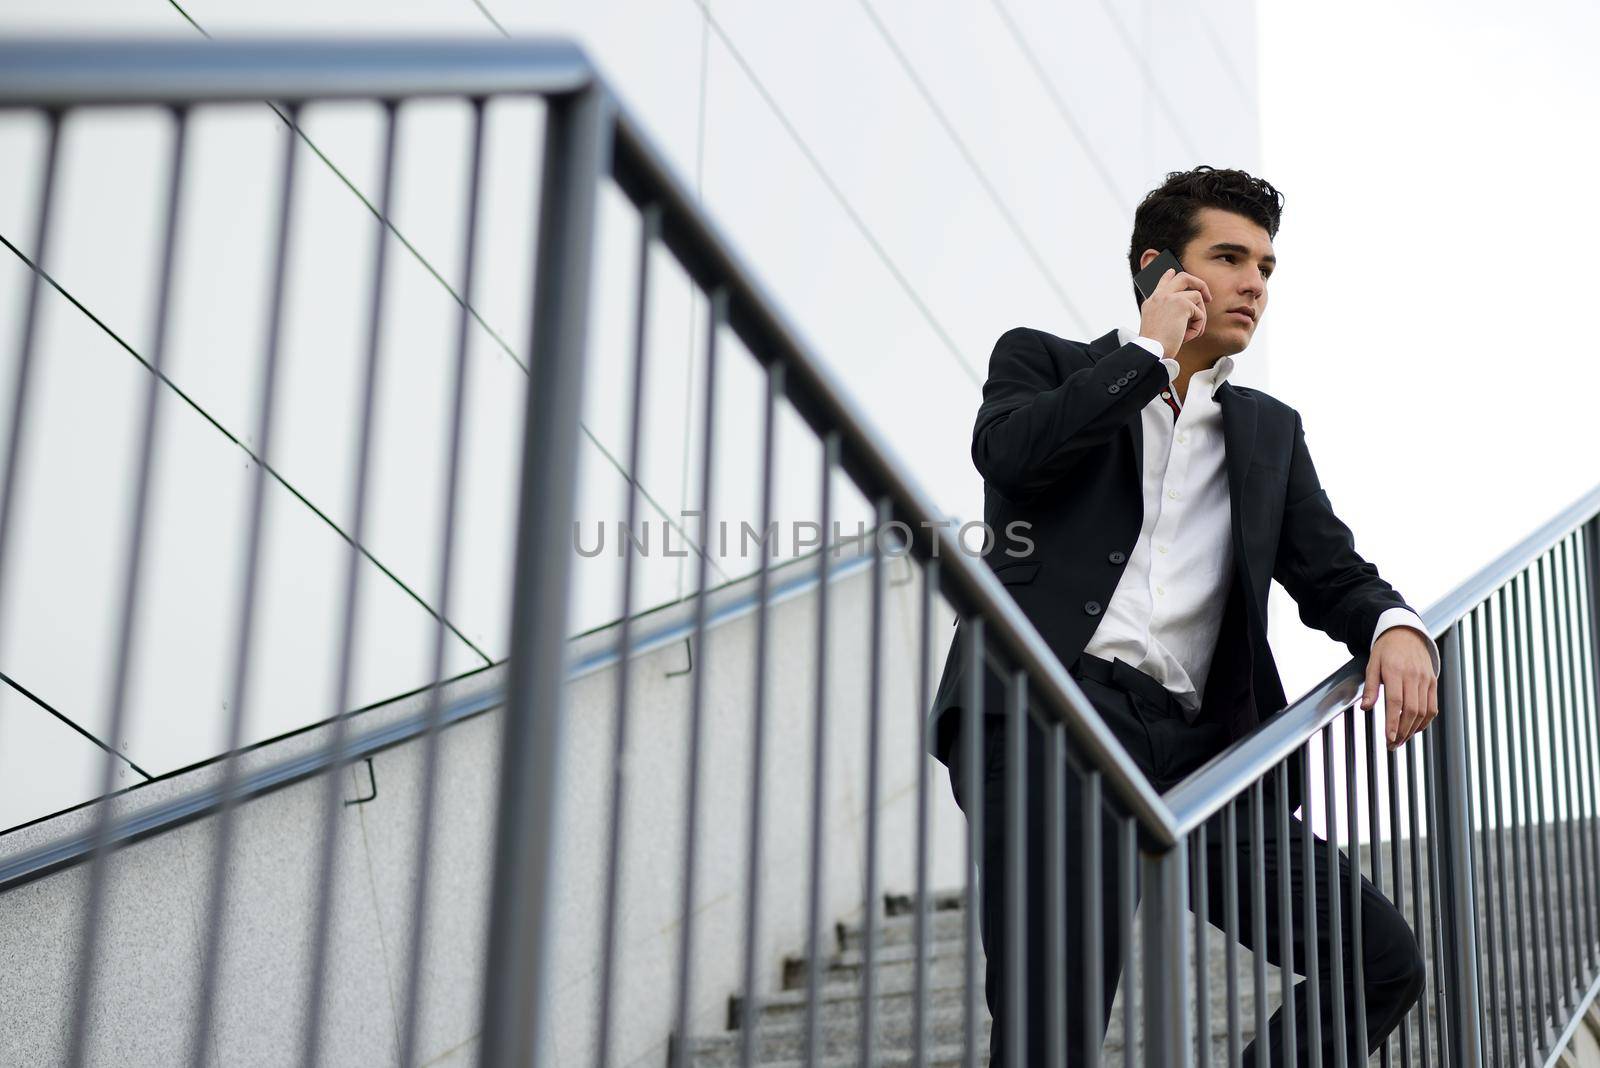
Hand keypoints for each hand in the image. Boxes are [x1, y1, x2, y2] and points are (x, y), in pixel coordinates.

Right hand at [1137, 266, 1210, 356]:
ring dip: (1200, 316)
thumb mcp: (1157, 325)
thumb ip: (1166, 313)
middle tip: (1207, 297)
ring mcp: (1170, 297)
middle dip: (1199, 283)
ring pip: (1197, 296)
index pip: (1162, 282)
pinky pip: (1200, 313)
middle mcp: (1160, 296)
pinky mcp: (1182, 304)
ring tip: (1192, 332)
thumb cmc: (1155, 345)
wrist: (1151, 351)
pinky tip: (1186, 337)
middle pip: (1183, 277)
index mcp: (1151, 302)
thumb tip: (1187, 309)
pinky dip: (1197, 327)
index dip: (1168, 276)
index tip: (1172, 271)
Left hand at [1360, 626, 1438, 748]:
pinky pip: (1432, 706)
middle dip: (1402, 731)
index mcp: (1395, 671)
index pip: (1395, 702)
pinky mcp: (1433, 682)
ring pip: (1424, 710)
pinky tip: (1414, 729)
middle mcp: (1413, 676)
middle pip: (1411, 710)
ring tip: (1401, 740)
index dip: (1393, 722)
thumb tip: (1365, 708)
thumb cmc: (1386, 650)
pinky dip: (1425, 721)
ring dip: (1413, 729)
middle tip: (1392, 745)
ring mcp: (1426, 679)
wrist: (1406, 633)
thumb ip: (1370, 687)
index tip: (1389, 738)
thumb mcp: (1372, 664)